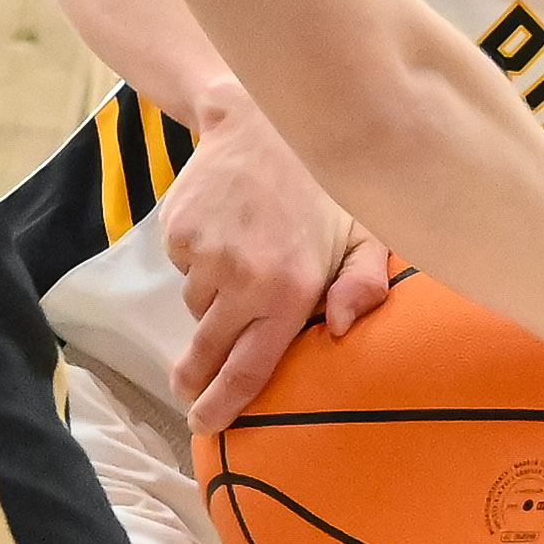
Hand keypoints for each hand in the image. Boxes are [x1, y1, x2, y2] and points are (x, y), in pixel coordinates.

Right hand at [161, 105, 391, 428]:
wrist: (265, 119)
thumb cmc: (327, 184)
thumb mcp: (366, 232)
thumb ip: (363, 284)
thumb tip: (340, 331)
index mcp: (291, 288)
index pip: (249, 366)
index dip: (224, 403)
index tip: (206, 425)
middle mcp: (242, 278)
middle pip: (208, 348)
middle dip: (195, 375)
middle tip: (189, 388)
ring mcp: (204, 254)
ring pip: (197, 305)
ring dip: (213, 300)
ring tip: (243, 260)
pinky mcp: (177, 230)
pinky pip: (183, 266)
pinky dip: (199, 259)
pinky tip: (226, 229)